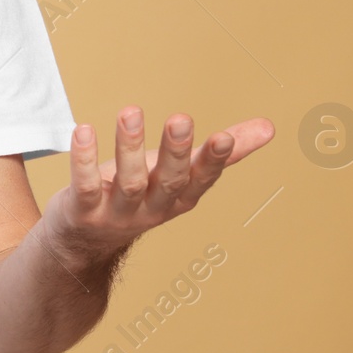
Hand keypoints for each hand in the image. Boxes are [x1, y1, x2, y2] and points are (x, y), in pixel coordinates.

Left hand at [39, 105, 274, 270]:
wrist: (85, 240)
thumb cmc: (140, 193)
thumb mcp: (180, 173)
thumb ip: (221, 153)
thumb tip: (269, 127)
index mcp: (180, 196)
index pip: (202, 179)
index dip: (215, 161)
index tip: (224, 136)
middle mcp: (153, 208)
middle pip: (169, 181)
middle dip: (176, 152)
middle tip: (181, 118)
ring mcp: (118, 213)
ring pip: (129, 182)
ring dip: (130, 148)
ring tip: (130, 112)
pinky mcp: (83, 211)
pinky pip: (85, 186)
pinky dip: (84, 160)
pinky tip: (84, 130)